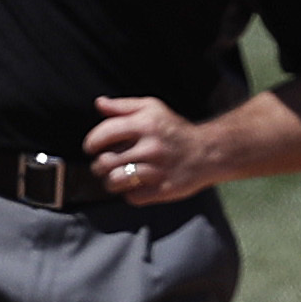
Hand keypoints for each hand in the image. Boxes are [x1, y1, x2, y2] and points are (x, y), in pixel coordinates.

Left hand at [87, 95, 212, 203]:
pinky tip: (135, 186)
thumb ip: (124, 106)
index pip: (105, 134)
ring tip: (115, 178)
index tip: (91, 148)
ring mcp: (158, 170)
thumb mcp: (152, 108)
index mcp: (145, 124)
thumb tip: (99, 104)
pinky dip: (130, 193)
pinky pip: (133, 197)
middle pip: (106, 162)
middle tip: (103, 165)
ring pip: (116, 181)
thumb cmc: (176, 130)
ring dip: (111, 182)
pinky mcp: (164, 189)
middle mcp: (151, 147)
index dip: (91, 143)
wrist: (209, 152)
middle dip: (99, 165)